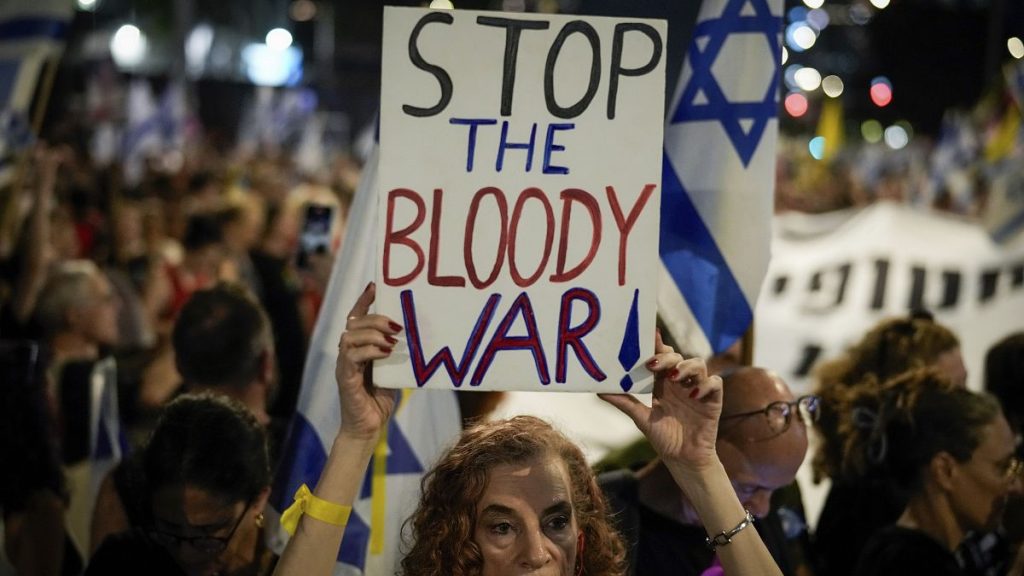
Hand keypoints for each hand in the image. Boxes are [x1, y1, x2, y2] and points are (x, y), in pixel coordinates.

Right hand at [335, 282, 399, 440]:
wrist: (368, 427)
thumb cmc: (380, 399)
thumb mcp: (393, 370)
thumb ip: (397, 354)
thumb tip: (418, 336)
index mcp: (358, 348)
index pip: (356, 317)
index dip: (364, 300)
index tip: (375, 285)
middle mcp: (347, 353)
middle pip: (353, 323)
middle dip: (375, 318)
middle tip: (397, 324)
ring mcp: (343, 365)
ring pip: (349, 336)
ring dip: (372, 333)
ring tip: (393, 339)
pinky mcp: (344, 378)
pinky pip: (351, 357)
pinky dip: (369, 351)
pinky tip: (386, 352)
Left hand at [600, 331, 721, 472]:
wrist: (683, 460)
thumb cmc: (664, 438)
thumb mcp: (641, 418)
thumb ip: (624, 402)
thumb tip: (598, 391)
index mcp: (663, 383)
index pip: (661, 357)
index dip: (656, 345)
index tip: (648, 335)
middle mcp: (680, 382)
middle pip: (678, 357)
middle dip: (666, 357)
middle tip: (653, 365)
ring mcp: (698, 389)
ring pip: (698, 364)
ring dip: (686, 366)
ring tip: (674, 377)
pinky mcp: (713, 400)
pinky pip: (715, 383)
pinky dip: (706, 384)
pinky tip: (694, 394)